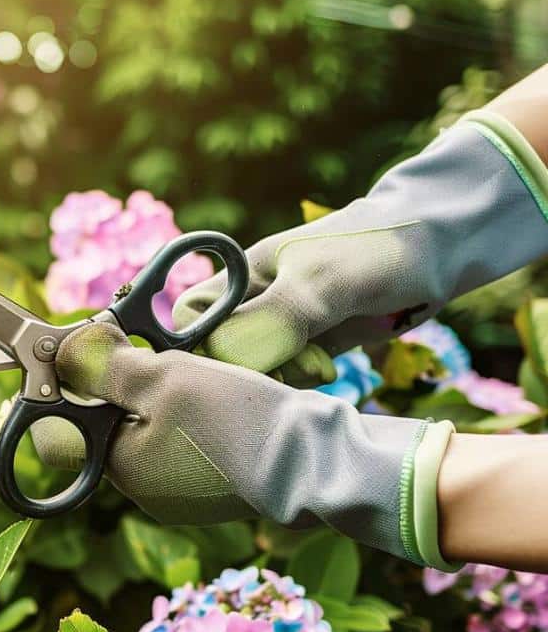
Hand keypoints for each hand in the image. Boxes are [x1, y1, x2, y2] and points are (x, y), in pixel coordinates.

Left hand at [33, 323, 453, 566]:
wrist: (320, 460)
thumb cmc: (238, 421)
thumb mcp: (164, 378)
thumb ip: (107, 366)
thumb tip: (60, 356)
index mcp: (122, 471)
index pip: (73, 426)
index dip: (83, 382)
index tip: (104, 349)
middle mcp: (149, 491)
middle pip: (120, 420)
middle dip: (138, 380)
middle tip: (169, 353)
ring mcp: (188, 491)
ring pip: (163, 423)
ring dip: (177, 389)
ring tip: (208, 372)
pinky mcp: (224, 485)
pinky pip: (200, 436)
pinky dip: (209, 408)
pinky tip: (234, 391)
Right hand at [173, 115, 547, 384]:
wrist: (443, 247)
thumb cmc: (378, 249)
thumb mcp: (322, 284)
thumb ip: (273, 321)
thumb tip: (223, 362)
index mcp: (240, 278)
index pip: (187, 323)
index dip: (200, 348)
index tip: (239, 364)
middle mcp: (253, 303)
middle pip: (217, 355)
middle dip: (248, 371)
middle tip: (296, 368)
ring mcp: (283, 328)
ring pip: (253, 372)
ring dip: (281, 380)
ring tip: (320, 367)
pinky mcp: (313, 348)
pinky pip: (287, 378)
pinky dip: (302, 384)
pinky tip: (330, 372)